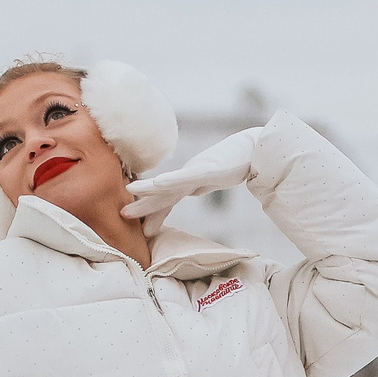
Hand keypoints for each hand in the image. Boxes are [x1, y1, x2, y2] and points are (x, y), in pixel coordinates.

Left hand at [121, 127, 262, 227]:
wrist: (256, 148)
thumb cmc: (236, 161)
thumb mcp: (213, 178)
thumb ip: (199, 184)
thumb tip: (189, 192)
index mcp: (190, 181)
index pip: (167, 199)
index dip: (152, 212)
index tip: (140, 228)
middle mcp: (189, 176)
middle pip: (162, 193)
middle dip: (142, 205)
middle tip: (121, 215)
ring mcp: (197, 171)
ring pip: (168, 183)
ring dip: (147, 189)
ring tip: (129, 193)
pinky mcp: (207, 168)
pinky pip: (185, 176)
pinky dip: (170, 181)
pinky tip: (156, 183)